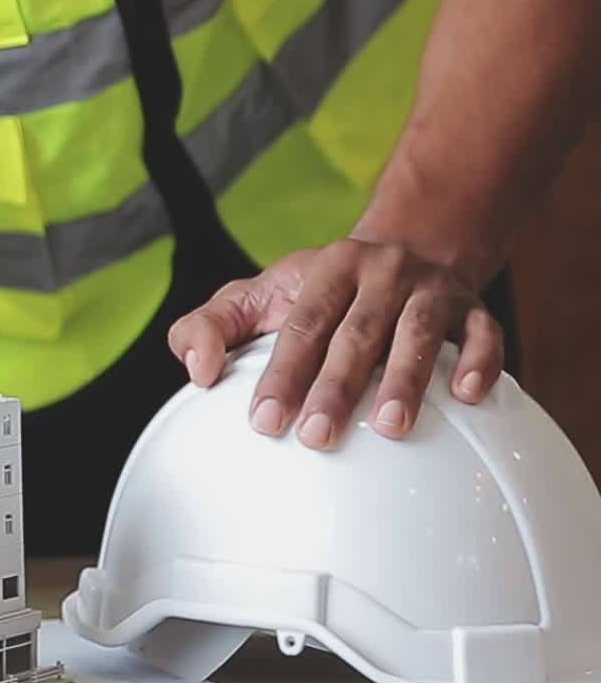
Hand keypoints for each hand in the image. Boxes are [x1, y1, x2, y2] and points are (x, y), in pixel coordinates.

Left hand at [168, 239, 500, 449]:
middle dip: (336, 386)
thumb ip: (211, 327)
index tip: (265, 420)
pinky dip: (479, 363)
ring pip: (419, 333)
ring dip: (405, 379)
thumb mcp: (258, 296)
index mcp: (326, 270)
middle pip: (357, 333)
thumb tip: (198, 369)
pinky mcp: (475, 310)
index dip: (283, 373)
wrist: (409, 245)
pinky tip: (467, 396)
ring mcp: (431, 291)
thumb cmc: (319, 290)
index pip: (301, 326)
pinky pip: (484, 334)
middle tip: (317, 437)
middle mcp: (381, 274)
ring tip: (389, 428)